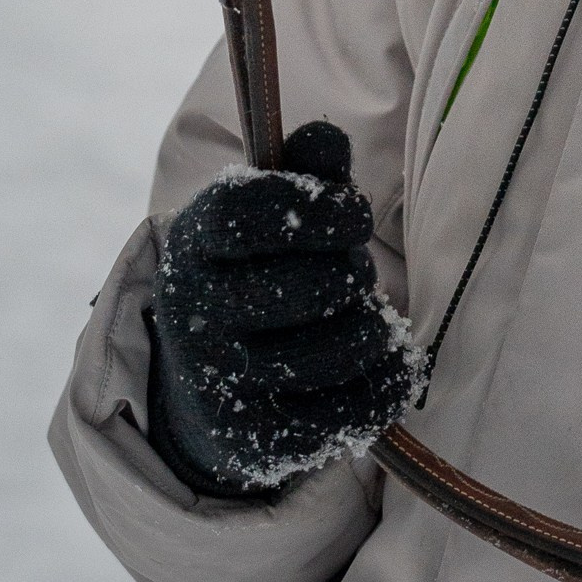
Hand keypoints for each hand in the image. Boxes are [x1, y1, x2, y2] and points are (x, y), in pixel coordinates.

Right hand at [147, 120, 413, 498]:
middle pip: (315, 283)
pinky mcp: (257, 443)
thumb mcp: (267, 212)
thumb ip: (304, 171)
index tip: (353, 214)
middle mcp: (195, 315)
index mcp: (193, 242)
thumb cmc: (254, 272)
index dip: (321, 206)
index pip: (249, 210)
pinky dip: (388, 381)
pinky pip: (352, 411)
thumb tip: (325, 137)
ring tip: (360, 316)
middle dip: (354, 272)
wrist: (203, 383)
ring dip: (373, 326)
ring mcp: (221, 384)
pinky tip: (385, 361)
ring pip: (342, 348)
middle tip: (350, 273)